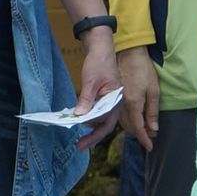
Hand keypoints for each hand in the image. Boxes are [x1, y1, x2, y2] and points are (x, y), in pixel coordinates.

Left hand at [73, 32, 122, 151]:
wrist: (101, 49)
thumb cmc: (99, 63)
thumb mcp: (90, 81)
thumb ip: (86, 99)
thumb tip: (79, 116)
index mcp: (116, 100)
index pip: (106, 123)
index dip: (94, 134)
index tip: (82, 143)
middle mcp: (115, 103)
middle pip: (105, 125)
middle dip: (93, 137)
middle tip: (79, 147)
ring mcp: (109, 101)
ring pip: (101, 120)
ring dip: (91, 130)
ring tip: (79, 139)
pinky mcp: (102, 98)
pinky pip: (97, 112)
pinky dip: (89, 119)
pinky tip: (80, 122)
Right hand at [116, 45, 159, 151]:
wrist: (125, 54)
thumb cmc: (142, 69)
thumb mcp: (153, 90)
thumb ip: (152, 111)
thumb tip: (153, 129)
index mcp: (133, 104)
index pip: (138, 128)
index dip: (144, 140)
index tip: (150, 147)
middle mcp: (121, 106)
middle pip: (129, 128)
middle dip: (139, 135)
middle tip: (150, 138)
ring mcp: (114, 102)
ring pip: (122, 123)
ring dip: (133, 129)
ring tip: (144, 131)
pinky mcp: (110, 98)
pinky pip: (117, 116)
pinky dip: (126, 121)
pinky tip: (133, 119)